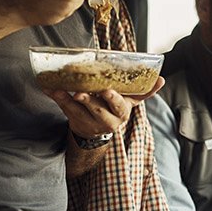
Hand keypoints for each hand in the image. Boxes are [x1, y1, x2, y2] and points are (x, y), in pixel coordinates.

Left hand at [44, 77, 164, 139]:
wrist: (96, 130)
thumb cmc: (114, 109)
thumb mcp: (130, 102)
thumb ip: (144, 92)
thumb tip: (162, 80)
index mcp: (122, 113)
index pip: (119, 106)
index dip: (113, 99)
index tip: (107, 91)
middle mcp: (106, 121)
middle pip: (98, 110)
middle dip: (90, 101)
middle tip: (81, 93)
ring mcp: (89, 122)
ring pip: (79, 111)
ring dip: (68, 100)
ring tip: (61, 89)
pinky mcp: (74, 120)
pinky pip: (64, 109)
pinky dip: (56, 97)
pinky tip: (50, 88)